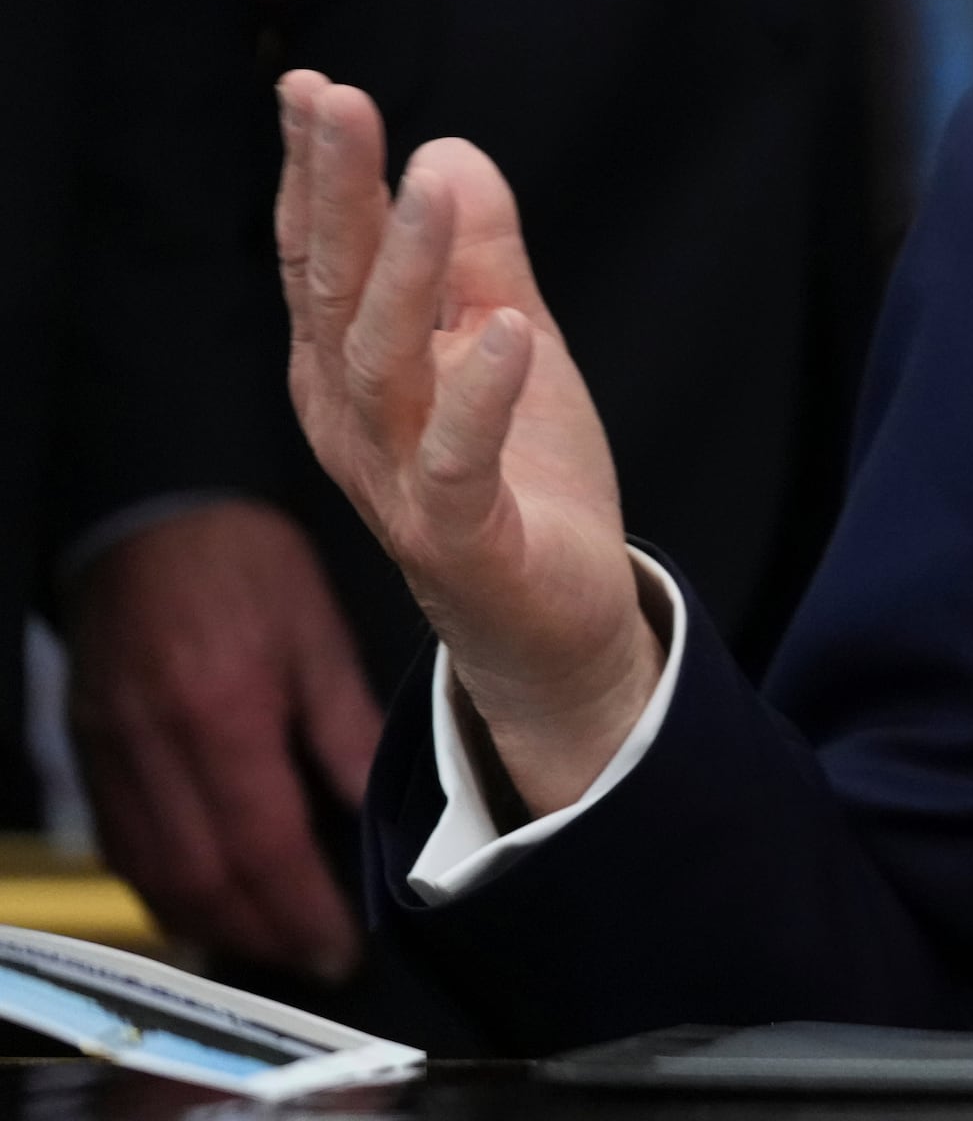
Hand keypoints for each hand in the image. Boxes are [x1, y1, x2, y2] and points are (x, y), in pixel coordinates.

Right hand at [62, 500, 380, 977]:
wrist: (149, 514)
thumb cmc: (245, 563)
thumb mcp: (317, 635)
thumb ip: (345, 730)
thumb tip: (377, 811)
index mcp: (224, 714)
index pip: (264, 845)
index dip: (304, 910)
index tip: (341, 948)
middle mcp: (157, 746)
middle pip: (205, 876)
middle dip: (263, 934)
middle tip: (315, 962)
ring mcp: (113, 753)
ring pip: (156, 873)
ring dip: (214, 924)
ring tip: (271, 945)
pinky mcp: (91, 753)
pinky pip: (124, 846)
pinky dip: (165, 888)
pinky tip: (206, 903)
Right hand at [277, 72, 657, 815]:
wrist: (557, 617)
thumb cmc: (521, 472)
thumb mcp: (508, 338)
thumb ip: (482, 256)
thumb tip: (451, 152)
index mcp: (351, 368)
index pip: (318, 258)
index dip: (312, 175)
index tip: (313, 86)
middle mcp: (353, 419)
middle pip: (331, 293)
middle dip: (332, 196)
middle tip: (336, 102)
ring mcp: (396, 480)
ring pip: (384, 365)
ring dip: (407, 272)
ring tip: (432, 188)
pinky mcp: (459, 537)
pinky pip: (457, 463)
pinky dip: (480, 396)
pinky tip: (507, 330)